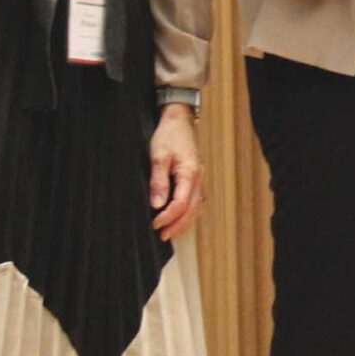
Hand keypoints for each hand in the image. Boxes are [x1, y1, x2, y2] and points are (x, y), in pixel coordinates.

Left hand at [148, 103, 204, 237]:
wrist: (180, 119)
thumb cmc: (169, 134)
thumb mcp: (158, 156)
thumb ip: (158, 181)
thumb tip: (157, 204)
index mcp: (190, 174)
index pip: (181, 204)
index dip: (168, 217)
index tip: (154, 224)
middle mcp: (199, 179)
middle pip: (192, 210)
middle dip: (177, 225)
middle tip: (162, 236)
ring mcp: (200, 179)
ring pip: (197, 207)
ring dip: (184, 222)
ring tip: (171, 232)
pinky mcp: (197, 177)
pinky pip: (196, 200)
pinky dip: (189, 213)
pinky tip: (180, 217)